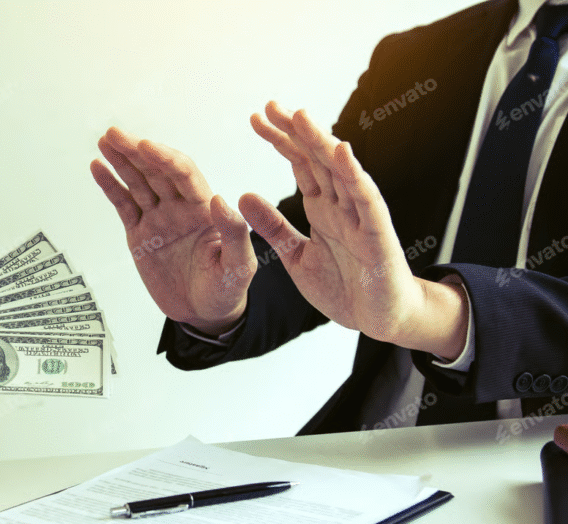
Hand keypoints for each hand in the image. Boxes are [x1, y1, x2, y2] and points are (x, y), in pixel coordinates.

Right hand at [90, 127, 256, 335]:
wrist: (204, 314)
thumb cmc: (227, 289)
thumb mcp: (239, 266)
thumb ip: (234, 234)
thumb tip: (219, 199)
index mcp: (205, 209)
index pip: (183, 175)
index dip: (164, 159)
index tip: (146, 146)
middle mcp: (180, 207)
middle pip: (156, 171)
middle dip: (136, 151)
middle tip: (115, 133)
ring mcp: (158, 218)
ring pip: (137, 182)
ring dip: (121, 161)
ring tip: (104, 141)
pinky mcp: (140, 233)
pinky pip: (123, 204)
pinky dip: (110, 186)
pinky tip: (98, 167)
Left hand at [239, 103, 468, 357]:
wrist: (380, 319)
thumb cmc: (345, 287)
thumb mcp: (295, 256)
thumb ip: (272, 227)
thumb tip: (243, 195)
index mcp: (322, 208)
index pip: (298, 165)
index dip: (279, 141)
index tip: (255, 118)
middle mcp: (341, 204)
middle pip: (316, 159)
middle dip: (294, 132)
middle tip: (270, 105)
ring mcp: (360, 215)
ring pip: (339, 170)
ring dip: (320, 143)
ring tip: (300, 116)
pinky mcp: (377, 233)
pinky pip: (365, 199)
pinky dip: (354, 175)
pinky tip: (342, 152)